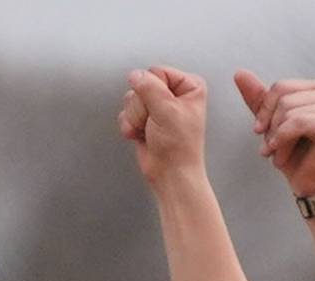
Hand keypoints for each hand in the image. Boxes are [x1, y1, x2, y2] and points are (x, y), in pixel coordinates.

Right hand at [118, 65, 207, 185]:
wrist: (171, 174)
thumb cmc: (179, 148)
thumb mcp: (167, 110)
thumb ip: (149, 86)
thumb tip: (135, 75)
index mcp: (189, 87)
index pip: (157, 71)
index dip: (154, 91)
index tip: (164, 111)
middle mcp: (173, 93)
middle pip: (142, 84)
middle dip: (143, 107)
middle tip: (156, 123)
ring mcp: (157, 106)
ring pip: (132, 97)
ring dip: (136, 117)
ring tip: (151, 130)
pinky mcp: (144, 118)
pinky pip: (126, 111)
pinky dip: (130, 125)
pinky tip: (142, 135)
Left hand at [234, 70, 314, 196]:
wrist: (313, 187)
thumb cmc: (298, 157)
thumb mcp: (274, 125)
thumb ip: (260, 100)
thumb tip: (239, 73)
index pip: (281, 87)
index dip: (265, 109)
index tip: (257, 130)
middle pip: (284, 98)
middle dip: (271, 126)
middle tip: (269, 148)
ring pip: (289, 111)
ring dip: (277, 138)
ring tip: (277, 155)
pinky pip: (298, 122)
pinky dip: (283, 139)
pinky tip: (279, 154)